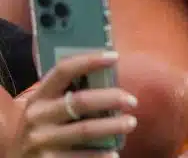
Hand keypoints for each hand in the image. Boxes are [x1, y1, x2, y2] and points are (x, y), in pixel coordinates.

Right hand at [12, 51, 137, 156]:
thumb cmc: (42, 125)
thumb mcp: (46, 106)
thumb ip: (68, 92)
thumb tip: (109, 74)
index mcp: (39, 96)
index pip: (64, 71)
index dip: (89, 61)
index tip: (114, 57)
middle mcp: (38, 117)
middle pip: (81, 102)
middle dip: (111, 99)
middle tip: (133, 101)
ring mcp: (41, 141)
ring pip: (85, 130)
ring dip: (112, 126)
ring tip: (130, 123)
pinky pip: (79, 157)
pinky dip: (100, 156)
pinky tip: (113, 154)